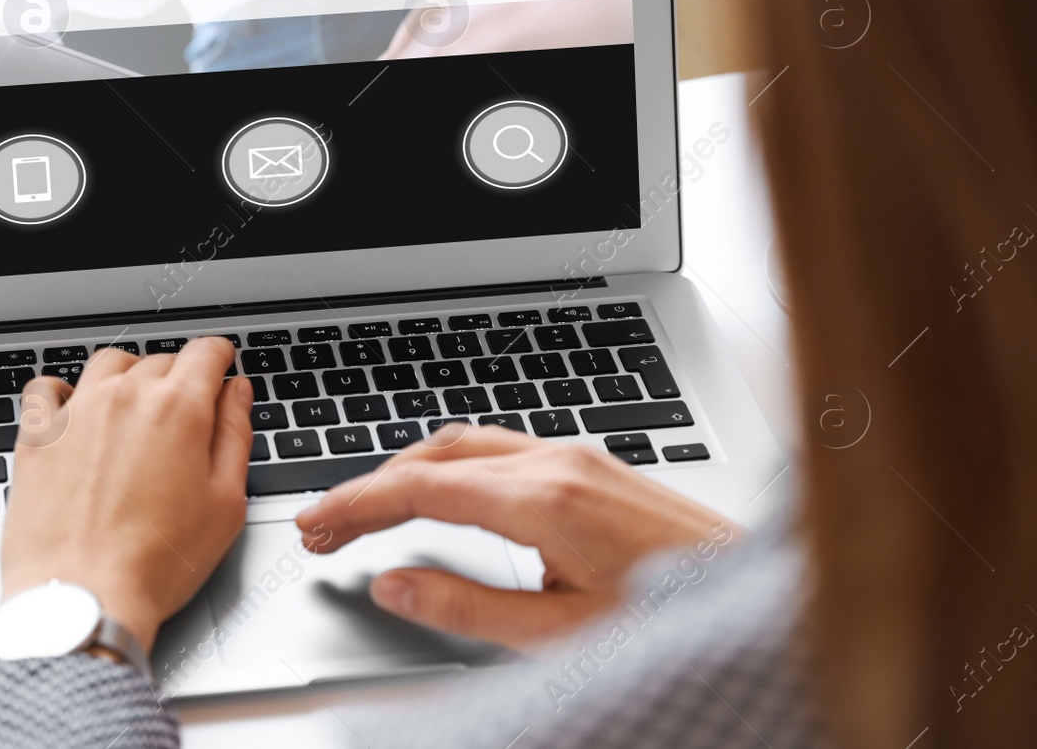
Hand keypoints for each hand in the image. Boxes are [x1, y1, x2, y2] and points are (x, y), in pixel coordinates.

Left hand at [1, 338, 252, 654]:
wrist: (84, 598)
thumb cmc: (156, 564)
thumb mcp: (225, 503)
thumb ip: (235, 435)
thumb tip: (236, 393)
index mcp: (178, 409)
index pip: (205, 352)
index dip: (219, 359)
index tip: (219, 368)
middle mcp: (125, 397)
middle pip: (160, 361)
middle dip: (178, 379)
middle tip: (183, 417)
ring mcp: (76, 412)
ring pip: (108, 365)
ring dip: (128, 377)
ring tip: (133, 412)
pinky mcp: (37, 436)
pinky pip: (46, 388)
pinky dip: (62, 392)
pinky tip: (74, 412)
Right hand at [296, 425, 734, 649]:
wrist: (765, 595)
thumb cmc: (676, 620)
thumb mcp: (561, 636)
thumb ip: (466, 608)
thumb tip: (392, 584)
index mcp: (543, 499)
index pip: (419, 488)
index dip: (354, 505)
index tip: (313, 525)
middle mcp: (558, 460)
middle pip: (434, 454)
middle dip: (371, 486)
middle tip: (326, 528)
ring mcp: (578, 455)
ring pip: (465, 443)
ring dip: (408, 472)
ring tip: (369, 515)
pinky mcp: (592, 463)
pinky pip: (500, 448)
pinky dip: (449, 468)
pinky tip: (440, 500)